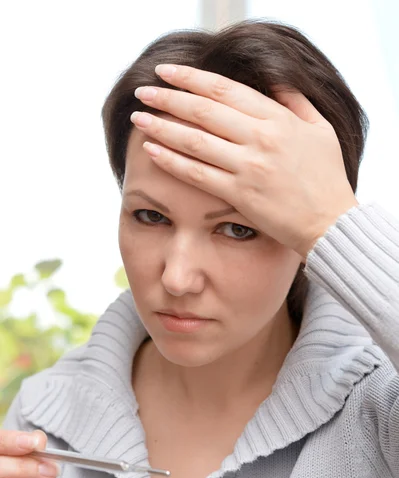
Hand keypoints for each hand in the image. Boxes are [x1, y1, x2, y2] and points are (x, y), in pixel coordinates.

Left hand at [131, 64, 357, 260]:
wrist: (330, 223)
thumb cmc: (327, 178)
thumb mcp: (320, 130)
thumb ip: (295, 102)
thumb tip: (274, 81)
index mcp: (278, 118)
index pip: (225, 90)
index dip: (192, 78)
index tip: (167, 71)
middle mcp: (261, 138)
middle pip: (203, 110)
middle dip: (168, 97)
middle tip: (143, 91)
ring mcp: (249, 167)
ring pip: (195, 140)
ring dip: (162, 127)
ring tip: (139, 118)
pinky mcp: (239, 195)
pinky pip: (198, 174)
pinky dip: (172, 161)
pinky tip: (151, 151)